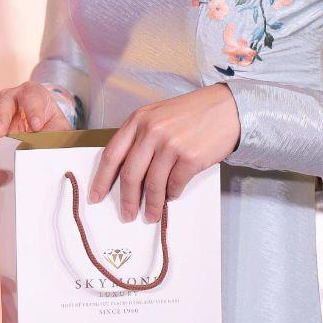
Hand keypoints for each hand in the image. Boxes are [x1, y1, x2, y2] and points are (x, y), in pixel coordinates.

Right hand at [0, 80, 72, 155]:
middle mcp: (10, 99)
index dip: (33, 110)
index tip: (36, 126)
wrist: (43, 128)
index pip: (31, 96)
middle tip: (0, 132)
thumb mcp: (59, 127)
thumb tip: (50, 151)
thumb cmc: (50, 124)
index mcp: (32, 93)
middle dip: (0, 118)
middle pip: (3, 104)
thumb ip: (55, 135)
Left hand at [89, 84, 238, 224]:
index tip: (95, 197)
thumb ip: (140, 137)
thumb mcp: (157, 116)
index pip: (111, 155)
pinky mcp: (190, 158)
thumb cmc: (191, 113)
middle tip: (126, 214)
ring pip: (153, 184)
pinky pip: (175, 184)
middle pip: (130, 174)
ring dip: (151, 204)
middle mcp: (151, 131)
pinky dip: (172, 194)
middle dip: (126, 199)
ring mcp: (171, 145)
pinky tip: (171, 196)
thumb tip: (126, 173)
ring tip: (150, 215)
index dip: (101, 179)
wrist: (227, 108)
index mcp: (138, 120)